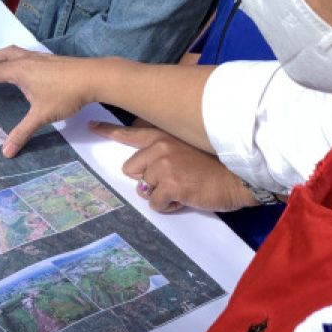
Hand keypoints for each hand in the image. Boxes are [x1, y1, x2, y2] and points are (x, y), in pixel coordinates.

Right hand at [0, 47, 97, 156]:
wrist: (94, 77)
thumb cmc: (66, 94)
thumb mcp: (42, 115)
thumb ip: (22, 132)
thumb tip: (6, 152)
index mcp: (18, 71)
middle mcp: (24, 60)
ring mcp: (37, 58)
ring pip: (9, 53)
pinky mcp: (47, 59)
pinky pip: (20, 54)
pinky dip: (9, 57)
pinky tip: (16, 65)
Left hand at [90, 121, 259, 213]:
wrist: (240, 177)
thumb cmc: (217, 165)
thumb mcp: (188, 149)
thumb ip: (163, 153)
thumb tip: (144, 177)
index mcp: (164, 136)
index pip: (130, 132)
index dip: (108, 131)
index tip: (91, 126)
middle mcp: (160, 146)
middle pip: (131, 169)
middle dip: (148, 179)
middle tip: (175, 178)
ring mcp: (164, 165)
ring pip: (144, 189)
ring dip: (161, 193)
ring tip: (186, 186)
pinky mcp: (170, 184)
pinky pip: (156, 203)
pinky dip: (169, 205)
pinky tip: (187, 196)